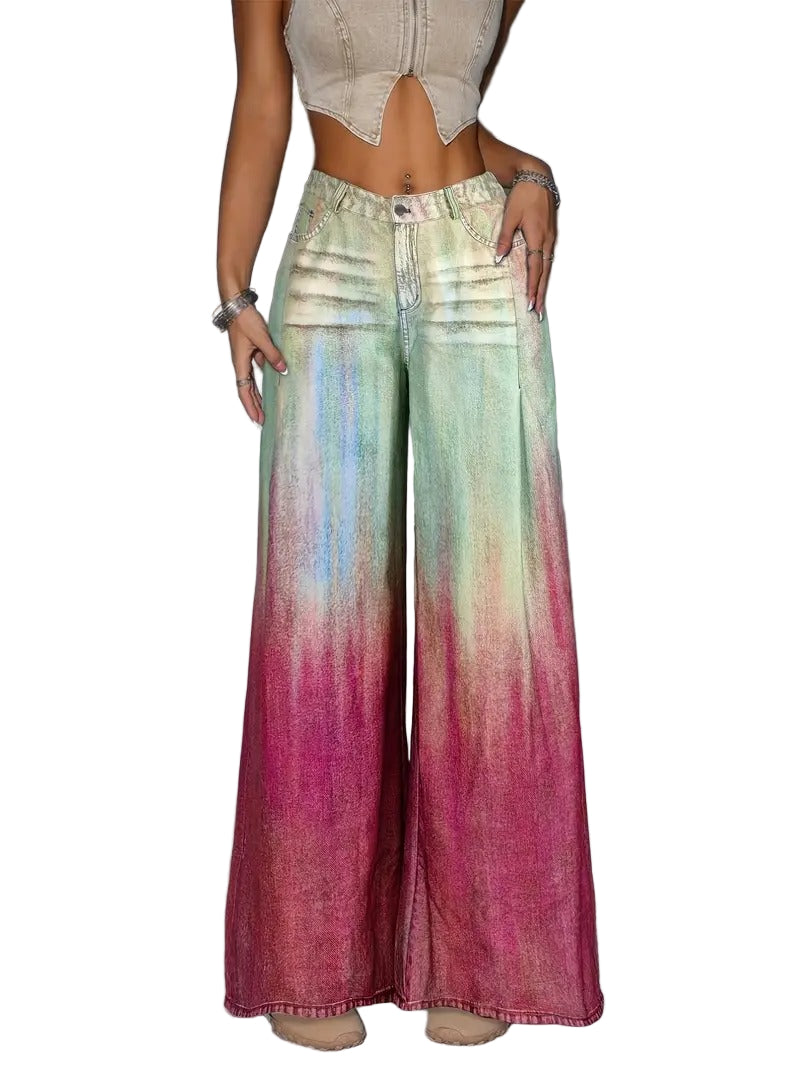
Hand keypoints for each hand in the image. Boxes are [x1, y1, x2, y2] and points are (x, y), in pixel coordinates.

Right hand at [227, 305, 286, 424]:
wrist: (237, 306)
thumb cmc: (245, 320)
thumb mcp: (261, 338)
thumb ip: (273, 354)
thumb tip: (283, 369)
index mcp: (240, 363)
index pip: (244, 391)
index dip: (250, 406)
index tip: (257, 419)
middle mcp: (241, 363)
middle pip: (247, 390)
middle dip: (254, 406)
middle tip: (262, 421)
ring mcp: (245, 358)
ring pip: (252, 382)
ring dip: (258, 395)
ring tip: (266, 408)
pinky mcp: (250, 351)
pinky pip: (257, 370)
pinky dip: (263, 379)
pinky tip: (273, 383)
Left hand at [495, 174, 556, 316]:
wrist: (539, 177)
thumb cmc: (523, 195)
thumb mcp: (510, 216)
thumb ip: (504, 238)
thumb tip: (499, 259)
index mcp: (537, 237)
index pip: (535, 268)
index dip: (532, 287)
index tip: (530, 303)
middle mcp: (548, 240)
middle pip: (545, 273)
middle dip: (541, 294)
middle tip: (538, 313)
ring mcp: (552, 237)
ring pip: (548, 267)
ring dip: (544, 285)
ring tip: (540, 303)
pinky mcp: (552, 234)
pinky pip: (549, 258)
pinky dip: (546, 273)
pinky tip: (542, 281)